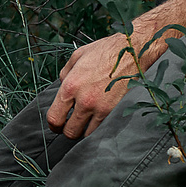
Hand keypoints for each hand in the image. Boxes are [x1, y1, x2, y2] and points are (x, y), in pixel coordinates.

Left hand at [45, 28, 166, 139]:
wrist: (131, 52)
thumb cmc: (105, 52)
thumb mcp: (76, 57)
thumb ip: (65, 75)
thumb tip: (62, 87)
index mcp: (70, 86)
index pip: (54, 118)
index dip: (53, 125)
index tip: (56, 125)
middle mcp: (84, 100)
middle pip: (69, 132)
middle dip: (67, 131)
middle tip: (70, 126)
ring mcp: (101, 108)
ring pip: (86, 134)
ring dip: (83, 131)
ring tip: (84, 123)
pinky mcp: (115, 111)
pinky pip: (102, 130)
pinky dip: (98, 129)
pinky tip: (97, 121)